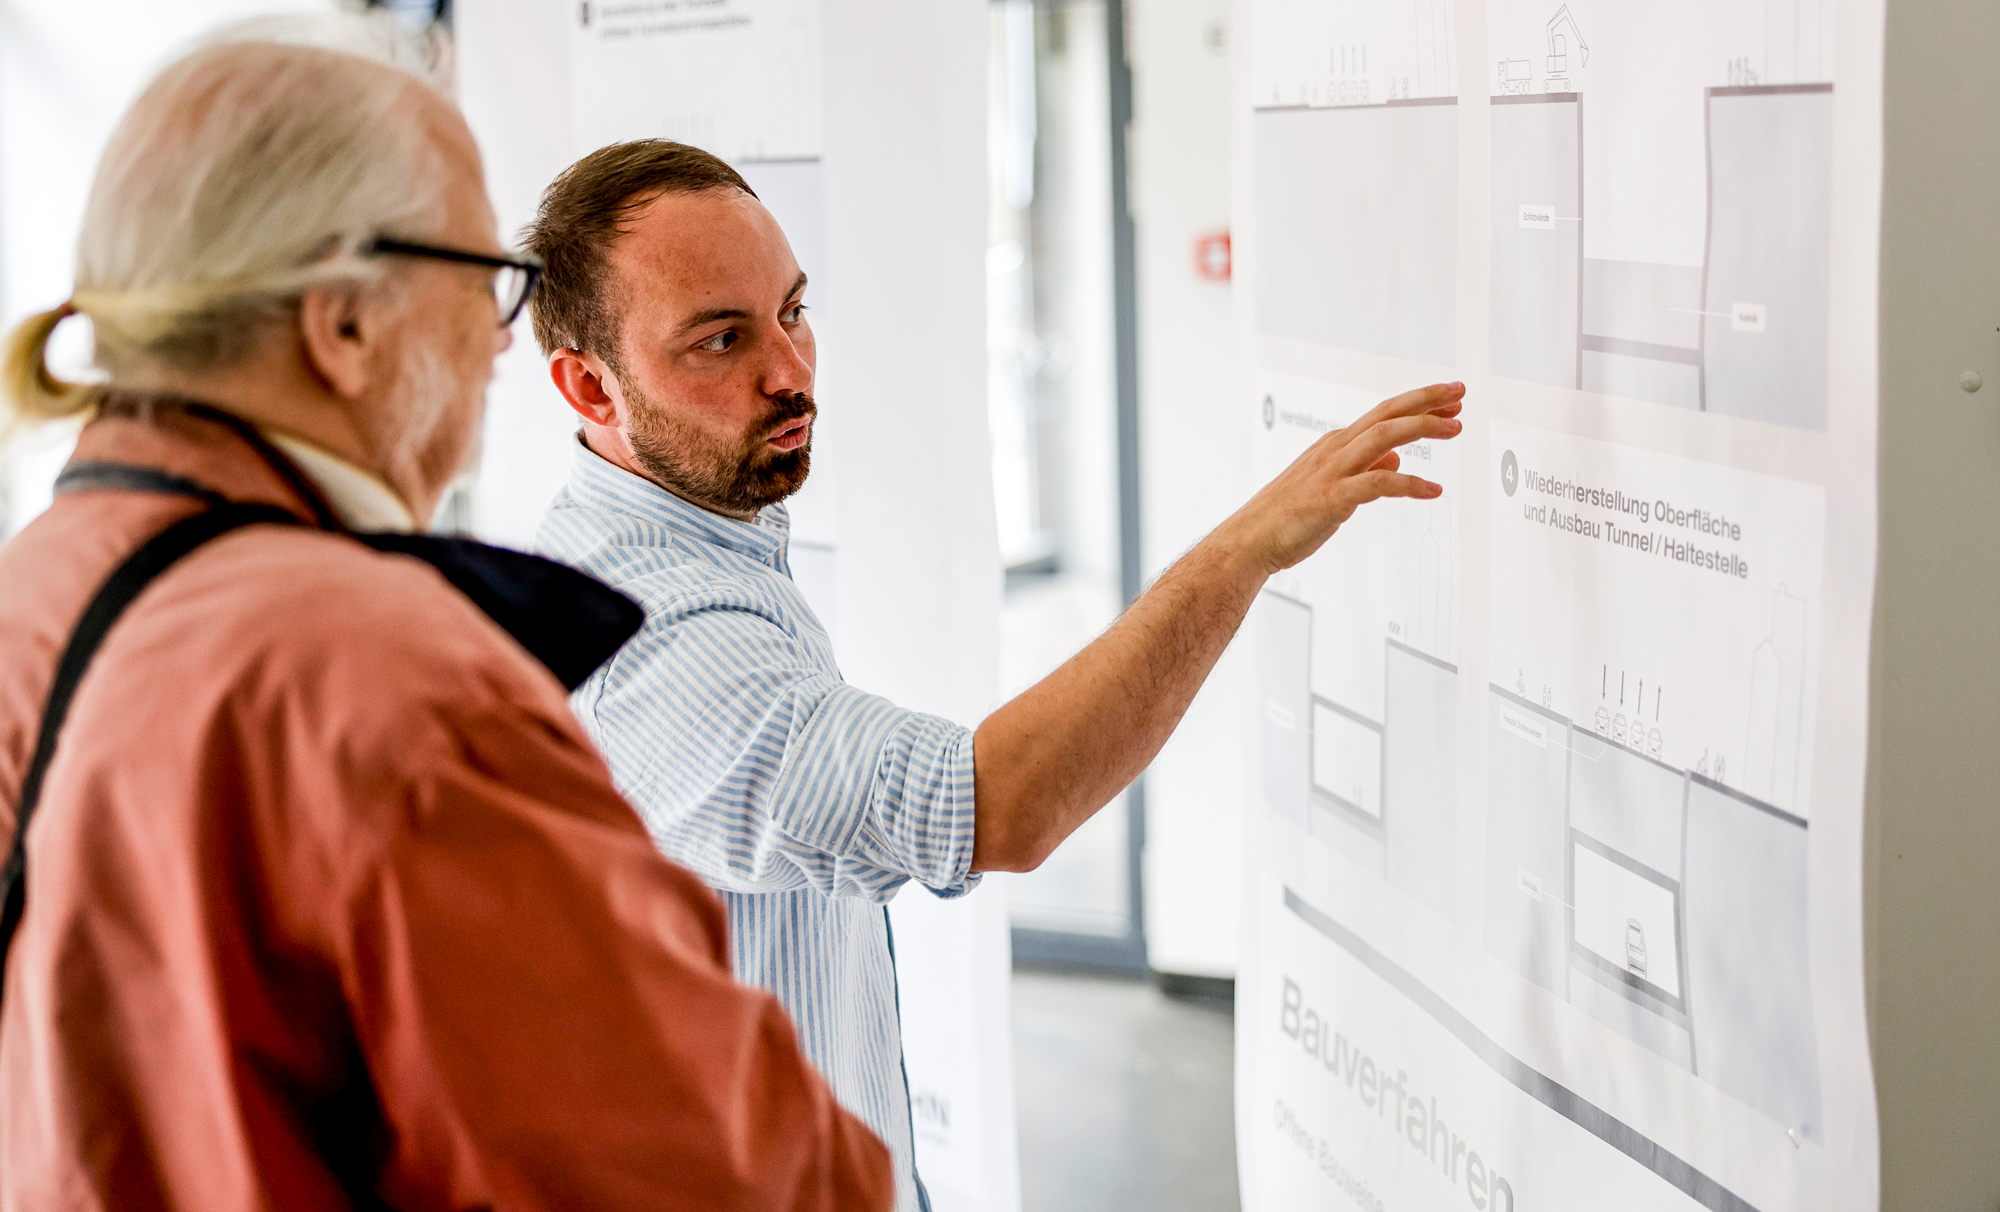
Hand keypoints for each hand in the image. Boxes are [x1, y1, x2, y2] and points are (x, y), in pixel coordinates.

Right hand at [1219, 381, 1463, 575]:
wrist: (1250, 540)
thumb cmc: (1286, 516)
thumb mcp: (1331, 485)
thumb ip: (1364, 469)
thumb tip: (1395, 458)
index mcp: (1334, 444)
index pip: (1383, 413)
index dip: (1418, 403)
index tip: (1447, 399)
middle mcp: (1334, 449)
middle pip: (1388, 413)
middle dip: (1426, 401)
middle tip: (1459, 394)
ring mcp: (1333, 471)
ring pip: (1384, 437)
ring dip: (1422, 429)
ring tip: (1455, 430)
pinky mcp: (1333, 498)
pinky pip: (1379, 483)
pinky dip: (1410, 483)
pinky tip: (1433, 490)